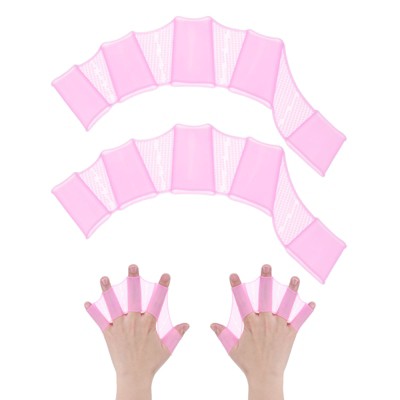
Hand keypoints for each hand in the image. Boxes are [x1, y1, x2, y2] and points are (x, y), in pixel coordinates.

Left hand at [85, 265, 189, 399]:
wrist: (133, 377)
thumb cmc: (151, 362)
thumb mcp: (167, 348)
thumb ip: (177, 334)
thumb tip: (187, 324)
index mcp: (148, 323)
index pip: (157, 300)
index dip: (163, 286)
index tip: (166, 274)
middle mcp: (133, 321)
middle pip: (133, 297)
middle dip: (133, 280)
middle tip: (133, 266)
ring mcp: (120, 326)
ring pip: (113, 305)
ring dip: (108, 290)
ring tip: (103, 277)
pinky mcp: (109, 333)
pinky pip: (100, 320)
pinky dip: (93, 311)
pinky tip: (86, 302)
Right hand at [211, 265, 314, 399]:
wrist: (266, 377)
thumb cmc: (247, 362)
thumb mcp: (231, 348)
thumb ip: (222, 334)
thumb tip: (211, 324)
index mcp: (250, 323)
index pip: (241, 300)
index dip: (237, 286)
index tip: (234, 274)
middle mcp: (265, 321)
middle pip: (266, 297)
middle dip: (265, 280)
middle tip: (266, 266)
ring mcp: (279, 326)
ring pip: (286, 305)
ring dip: (291, 290)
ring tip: (295, 277)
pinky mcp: (290, 333)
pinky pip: (299, 320)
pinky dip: (306, 311)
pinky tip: (312, 303)